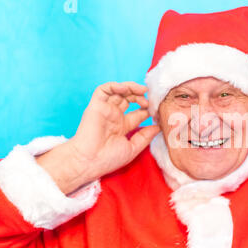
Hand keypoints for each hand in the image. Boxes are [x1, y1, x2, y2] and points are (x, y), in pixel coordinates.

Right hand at [37, 82, 159, 193]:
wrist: (89, 161)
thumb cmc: (108, 159)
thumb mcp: (132, 148)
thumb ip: (145, 137)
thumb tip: (158, 127)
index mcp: (123, 126)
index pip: (138, 113)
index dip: (148, 109)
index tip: (157, 112)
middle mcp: (114, 116)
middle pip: (130, 99)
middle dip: (141, 97)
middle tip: (149, 102)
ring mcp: (105, 110)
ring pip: (118, 91)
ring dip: (131, 88)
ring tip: (142, 90)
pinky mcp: (96, 105)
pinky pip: (104, 90)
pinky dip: (115, 86)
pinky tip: (125, 89)